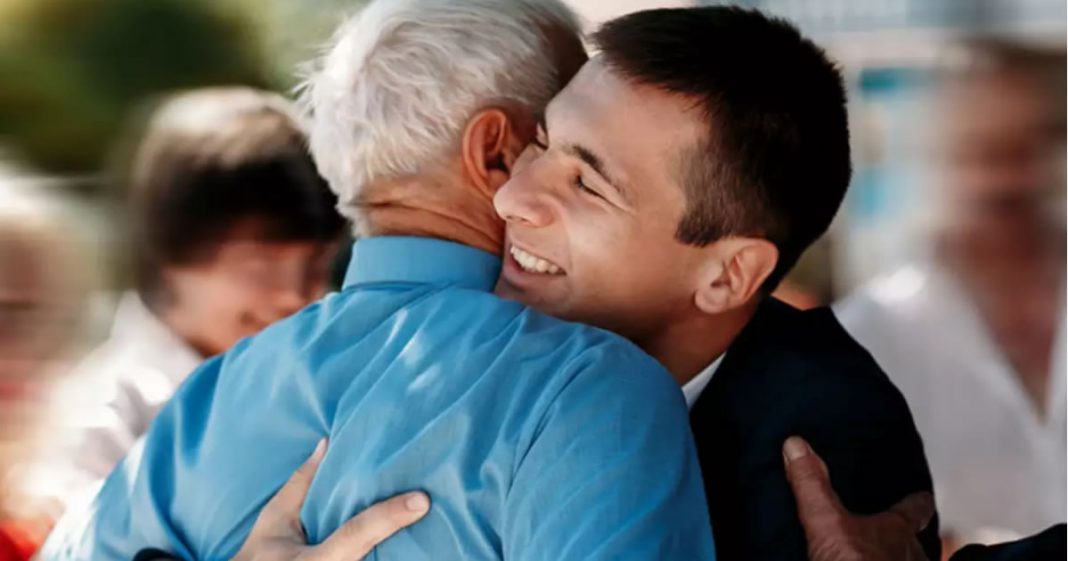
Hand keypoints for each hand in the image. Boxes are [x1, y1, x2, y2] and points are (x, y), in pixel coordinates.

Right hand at [232, 439, 429, 560]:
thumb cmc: (261, 556)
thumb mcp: (275, 520)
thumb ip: (301, 484)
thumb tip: (327, 444)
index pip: (357, 534)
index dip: (390, 516)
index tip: (421, 501)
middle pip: (382, 555)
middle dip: (408, 533)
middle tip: (436, 505)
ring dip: (408, 546)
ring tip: (429, 518)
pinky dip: (393, 550)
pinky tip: (412, 534)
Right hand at [783, 436, 933, 560]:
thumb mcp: (825, 522)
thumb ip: (812, 485)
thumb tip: (796, 445)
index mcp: (895, 532)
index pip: (913, 510)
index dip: (917, 503)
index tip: (923, 496)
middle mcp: (909, 558)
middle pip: (915, 545)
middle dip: (908, 541)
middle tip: (900, 537)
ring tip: (886, 560)